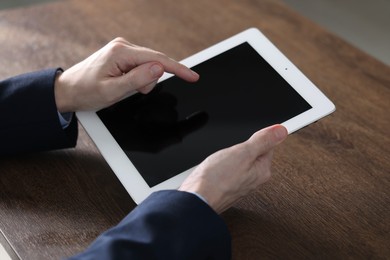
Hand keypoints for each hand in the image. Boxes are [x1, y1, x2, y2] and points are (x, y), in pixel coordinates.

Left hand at [54, 37, 198, 112]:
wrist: (67, 90)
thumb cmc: (85, 91)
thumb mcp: (112, 91)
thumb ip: (137, 80)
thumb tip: (159, 68)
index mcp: (121, 52)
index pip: (158, 59)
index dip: (178, 69)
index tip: (193, 77)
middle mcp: (123, 47)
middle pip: (154, 64)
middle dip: (148, 82)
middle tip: (129, 92)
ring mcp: (123, 50)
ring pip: (148, 67)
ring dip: (141, 82)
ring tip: (122, 89)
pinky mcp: (123, 56)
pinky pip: (141, 68)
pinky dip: (137, 79)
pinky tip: (123, 84)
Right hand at [179, 124, 287, 213]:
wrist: (196, 199)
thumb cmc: (217, 180)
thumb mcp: (243, 152)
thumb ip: (263, 141)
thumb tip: (281, 131)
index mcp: (262, 170)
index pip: (267, 146)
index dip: (255, 138)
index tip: (247, 138)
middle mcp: (253, 179)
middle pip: (250, 153)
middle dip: (238, 148)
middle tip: (229, 153)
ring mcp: (239, 184)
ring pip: (236, 161)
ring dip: (226, 157)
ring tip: (219, 162)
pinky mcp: (226, 187)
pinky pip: (225, 170)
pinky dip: (219, 166)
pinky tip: (212, 169)